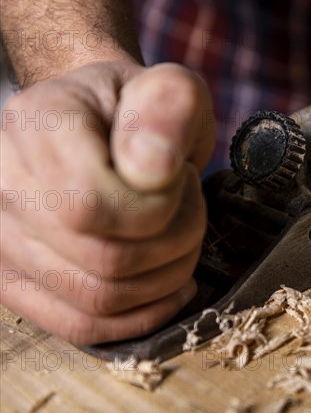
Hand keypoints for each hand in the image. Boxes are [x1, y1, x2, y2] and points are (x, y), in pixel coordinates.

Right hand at [0, 60, 214, 344]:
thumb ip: (168, 106)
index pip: (91, 205)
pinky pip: (80, 323)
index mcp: (37, 124)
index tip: (182, 177)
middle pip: (104, 260)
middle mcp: (3, 181)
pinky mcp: (18, 276)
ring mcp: (2, 236)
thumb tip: (152, 172)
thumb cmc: (142, 109)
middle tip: (189, 206)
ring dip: (165, 276)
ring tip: (179, 232)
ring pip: (98, 299)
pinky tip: (173, 284)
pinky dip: (140, 315)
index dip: (160, 207)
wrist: (105, 125)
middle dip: (176, 240)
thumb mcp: (171, 88)